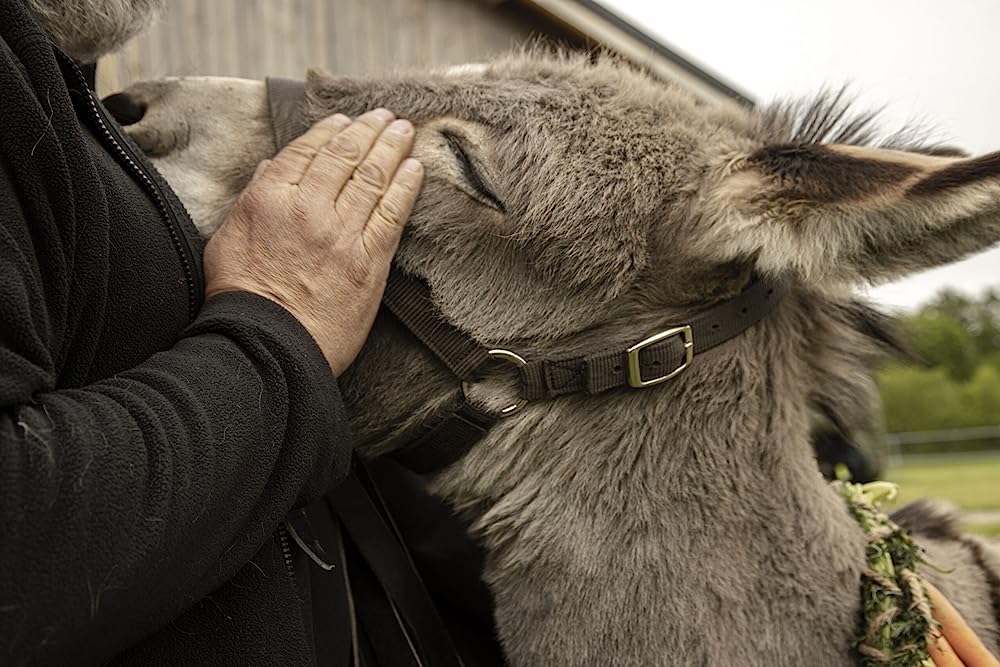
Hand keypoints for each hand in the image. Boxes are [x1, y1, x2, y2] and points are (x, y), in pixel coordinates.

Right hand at [203, 109, 423, 374]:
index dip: (331, 131)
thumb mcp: (228, 237)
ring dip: (393, 149)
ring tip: (405, 131)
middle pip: (346, 157)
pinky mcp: (369, 262)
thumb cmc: (242, 297)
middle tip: (386, 116)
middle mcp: (309, 208)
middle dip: (369, 130)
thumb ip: (254, 197)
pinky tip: (415, 170)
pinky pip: (392, 215)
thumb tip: (273, 167)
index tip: (346, 120)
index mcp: (271, 198)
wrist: (267, 345)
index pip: (307, 150)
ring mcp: (342, 234)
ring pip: (373, 179)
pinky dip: (406, 188)